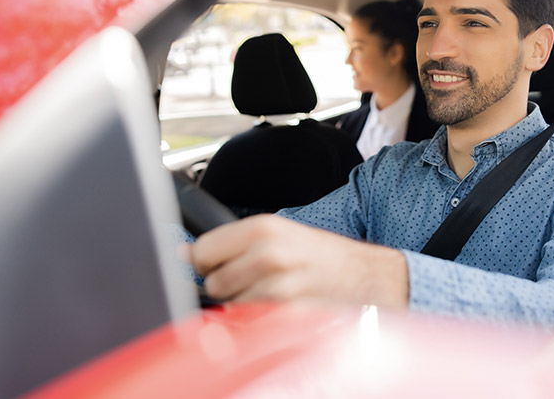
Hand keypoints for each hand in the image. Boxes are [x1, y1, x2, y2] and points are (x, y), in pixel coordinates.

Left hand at [189, 214, 408, 306]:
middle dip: (227, 285)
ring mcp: (277, 288)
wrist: (368, 279)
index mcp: (263, 229)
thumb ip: (234, 243)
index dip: (206, 262)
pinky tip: (282, 307)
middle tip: (255, 279)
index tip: (218, 265)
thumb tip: (186, 255)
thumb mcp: (283, 234)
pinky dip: (260, 321)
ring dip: (244, 305)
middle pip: (213, 283)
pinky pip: (251, 324)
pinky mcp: (286, 316)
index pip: (202, 250)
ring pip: (230, 307)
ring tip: (274, 292)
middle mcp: (268, 255)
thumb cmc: (325, 257)